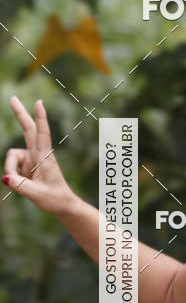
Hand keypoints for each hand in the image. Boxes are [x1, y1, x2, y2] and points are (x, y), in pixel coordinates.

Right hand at [3, 96, 75, 215]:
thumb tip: (5, 177)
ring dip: (11, 170)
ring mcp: (32, 159)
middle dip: (20, 114)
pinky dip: (12, 176)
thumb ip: (20, 186)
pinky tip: (22, 184)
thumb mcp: (37, 195)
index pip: (42, 134)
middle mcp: (38, 155)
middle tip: (12, 97)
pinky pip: (12, 167)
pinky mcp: (27, 165)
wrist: (62, 205)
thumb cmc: (55, 199)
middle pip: (27, 130)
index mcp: (45, 158)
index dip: (40, 118)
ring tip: (21, 185)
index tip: (39, 102)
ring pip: (11, 157)